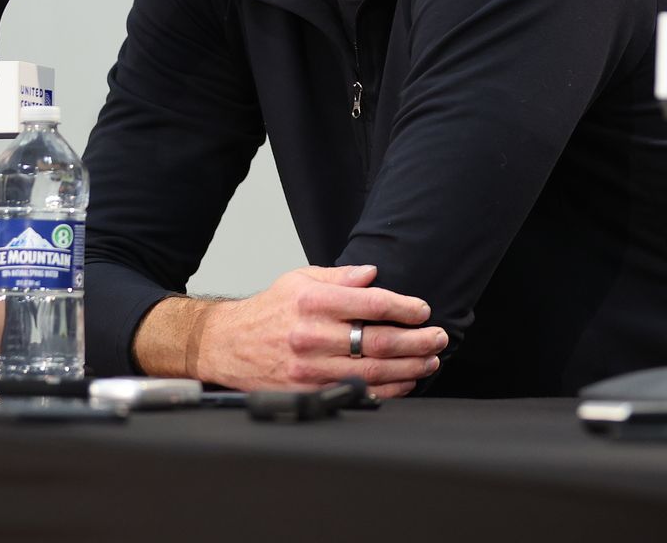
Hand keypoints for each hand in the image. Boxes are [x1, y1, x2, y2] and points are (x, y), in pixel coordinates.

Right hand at [197, 265, 447, 398]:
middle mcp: (312, 335)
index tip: (423, 310)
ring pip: (373, 371)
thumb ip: (339, 277)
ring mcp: (310, 368)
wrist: (227, 345)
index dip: (405, 307)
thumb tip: (373, 273)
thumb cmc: (267, 312)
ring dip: (409, 367)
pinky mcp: (308, 391)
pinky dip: (387, 390)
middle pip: (378, 341)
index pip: (372, 303)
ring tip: (430, 360)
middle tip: (438, 337)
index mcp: (312, 303)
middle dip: (417, 340)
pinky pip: (357, 392)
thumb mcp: (299, 280)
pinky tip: (405, 382)